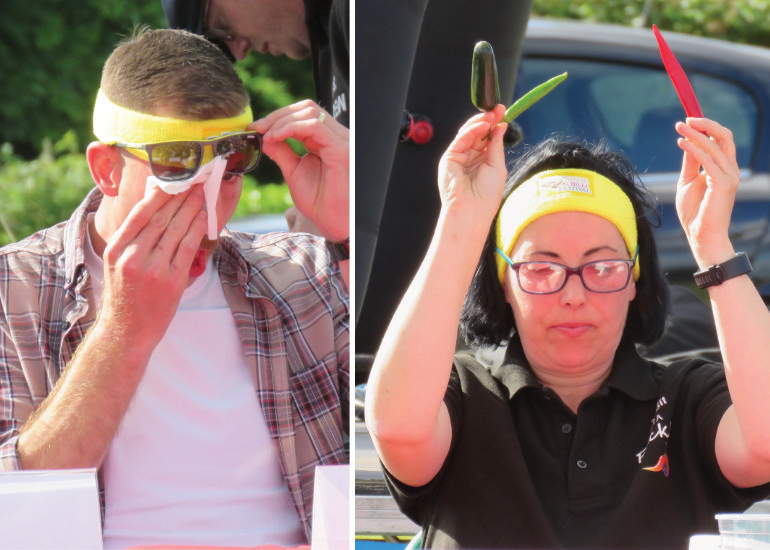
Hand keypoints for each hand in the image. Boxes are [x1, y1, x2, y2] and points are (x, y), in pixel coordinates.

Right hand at [99, 185, 207, 351]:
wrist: (126, 333)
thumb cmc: (125, 297)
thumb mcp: (117, 264)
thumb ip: (131, 240)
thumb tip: (154, 208)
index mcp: (115, 249)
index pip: (139, 214)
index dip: (159, 194)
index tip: (173, 180)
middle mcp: (131, 257)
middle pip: (160, 218)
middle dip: (180, 197)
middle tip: (195, 181)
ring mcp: (152, 269)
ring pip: (175, 230)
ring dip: (192, 209)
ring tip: (202, 194)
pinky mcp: (171, 281)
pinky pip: (187, 248)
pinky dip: (197, 230)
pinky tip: (205, 218)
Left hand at [251, 100, 348, 242]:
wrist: (333, 223)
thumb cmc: (320, 203)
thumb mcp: (294, 172)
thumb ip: (282, 152)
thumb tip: (264, 136)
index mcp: (327, 141)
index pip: (304, 115)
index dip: (278, 117)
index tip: (256, 128)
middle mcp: (337, 137)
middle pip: (307, 108)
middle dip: (278, 115)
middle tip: (258, 128)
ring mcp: (341, 141)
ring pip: (310, 112)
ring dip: (281, 120)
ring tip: (266, 135)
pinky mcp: (341, 149)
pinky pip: (314, 126)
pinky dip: (290, 128)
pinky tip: (276, 138)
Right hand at [437, 105, 507, 232]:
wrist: (472, 210)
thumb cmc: (486, 196)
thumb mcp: (497, 166)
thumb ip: (496, 145)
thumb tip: (500, 126)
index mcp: (482, 161)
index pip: (487, 138)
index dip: (494, 125)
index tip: (504, 113)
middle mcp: (470, 158)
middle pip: (477, 133)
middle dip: (488, 120)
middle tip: (498, 109)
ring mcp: (458, 157)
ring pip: (468, 134)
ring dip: (480, 122)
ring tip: (492, 115)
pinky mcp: (449, 158)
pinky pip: (460, 139)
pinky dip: (471, 130)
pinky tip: (483, 125)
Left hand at [675, 117, 738, 265]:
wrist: (700, 235)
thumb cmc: (694, 212)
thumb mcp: (687, 182)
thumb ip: (690, 162)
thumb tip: (686, 141)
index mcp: (722, 168)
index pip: (720, 140)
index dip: (706, 127)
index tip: (687, 121)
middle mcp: (729, 170)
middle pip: (724, 137)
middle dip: (706, 125)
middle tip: (686, 119)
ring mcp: (729, 176)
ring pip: (716, 146)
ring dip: (697, 134)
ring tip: (680, 128)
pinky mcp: (723, 184)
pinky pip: (709, 161)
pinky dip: (695, 149)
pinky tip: (681, 143)